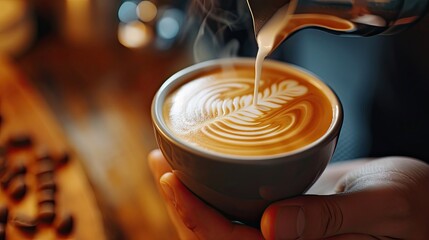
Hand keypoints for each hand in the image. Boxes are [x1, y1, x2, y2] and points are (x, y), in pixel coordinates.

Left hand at [148, 150, 428, 239]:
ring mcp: (282, 235)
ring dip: (191, 194)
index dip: (195, 217)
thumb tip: (274, 226)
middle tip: (160, 159)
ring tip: (168, 159)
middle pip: (215, 236)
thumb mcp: (382, 206)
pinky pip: (240, 208)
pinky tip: (203, 164)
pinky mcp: (285, 215)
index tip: (171, 177)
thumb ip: (332, 221)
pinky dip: (214, 187)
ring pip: (222, 222)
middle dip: (180, 202)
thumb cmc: (414, 209)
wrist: (421, 204)